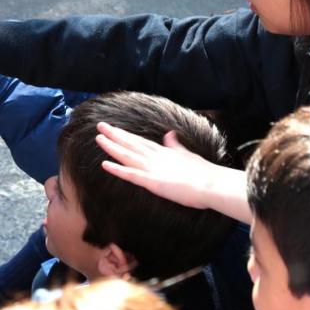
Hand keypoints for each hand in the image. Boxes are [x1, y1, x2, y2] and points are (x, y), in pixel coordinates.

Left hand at [96, 122, 251, 223]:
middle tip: (100, 125)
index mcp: (164, 152)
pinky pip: (131, 175)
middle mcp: (155, 157)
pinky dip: (117, 169)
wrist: (211, 184)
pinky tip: (105, 164)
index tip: (114, 128)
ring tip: (99, 138)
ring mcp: (153, 168)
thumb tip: (169, 134)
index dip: (126, 135)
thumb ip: (175, 146)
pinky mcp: (152, 182)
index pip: (140, 141)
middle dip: (115, 135)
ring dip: (112, 147)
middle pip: (131, 144)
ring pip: (127, 155)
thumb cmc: (203, 174)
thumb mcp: (187, 155)